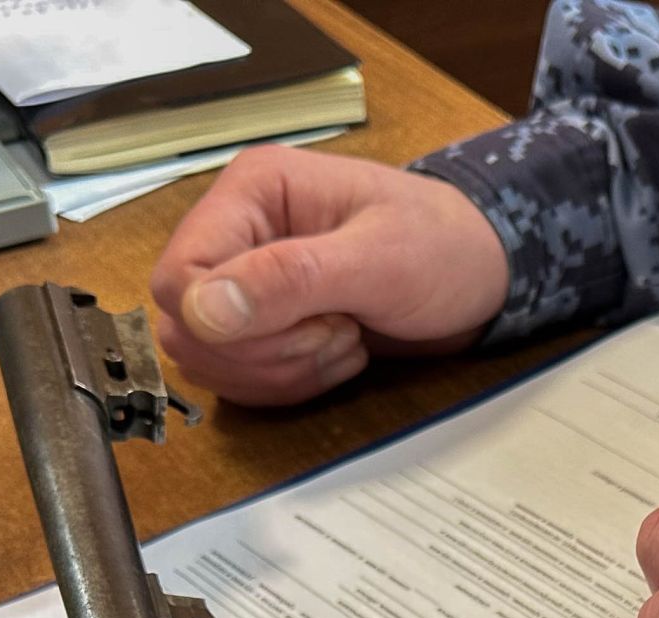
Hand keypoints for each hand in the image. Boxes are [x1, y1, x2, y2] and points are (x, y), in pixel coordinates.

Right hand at [148, 148, 508, 405]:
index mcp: (252, 192)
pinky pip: (238, 377)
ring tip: (344, 340)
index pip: (178, 276)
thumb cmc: (443, 248)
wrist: (480, 275)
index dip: (225, 323)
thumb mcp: (377, 261)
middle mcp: (235, 232)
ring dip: (280, 372)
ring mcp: (245, 281)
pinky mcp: (262, 324)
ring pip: (207, 359)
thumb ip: (291, 280)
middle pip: (185, 326)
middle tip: (338, 331)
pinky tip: (338, 356)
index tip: (308, 322)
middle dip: (265, 352)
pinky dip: (288, 384)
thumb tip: (203, 311)